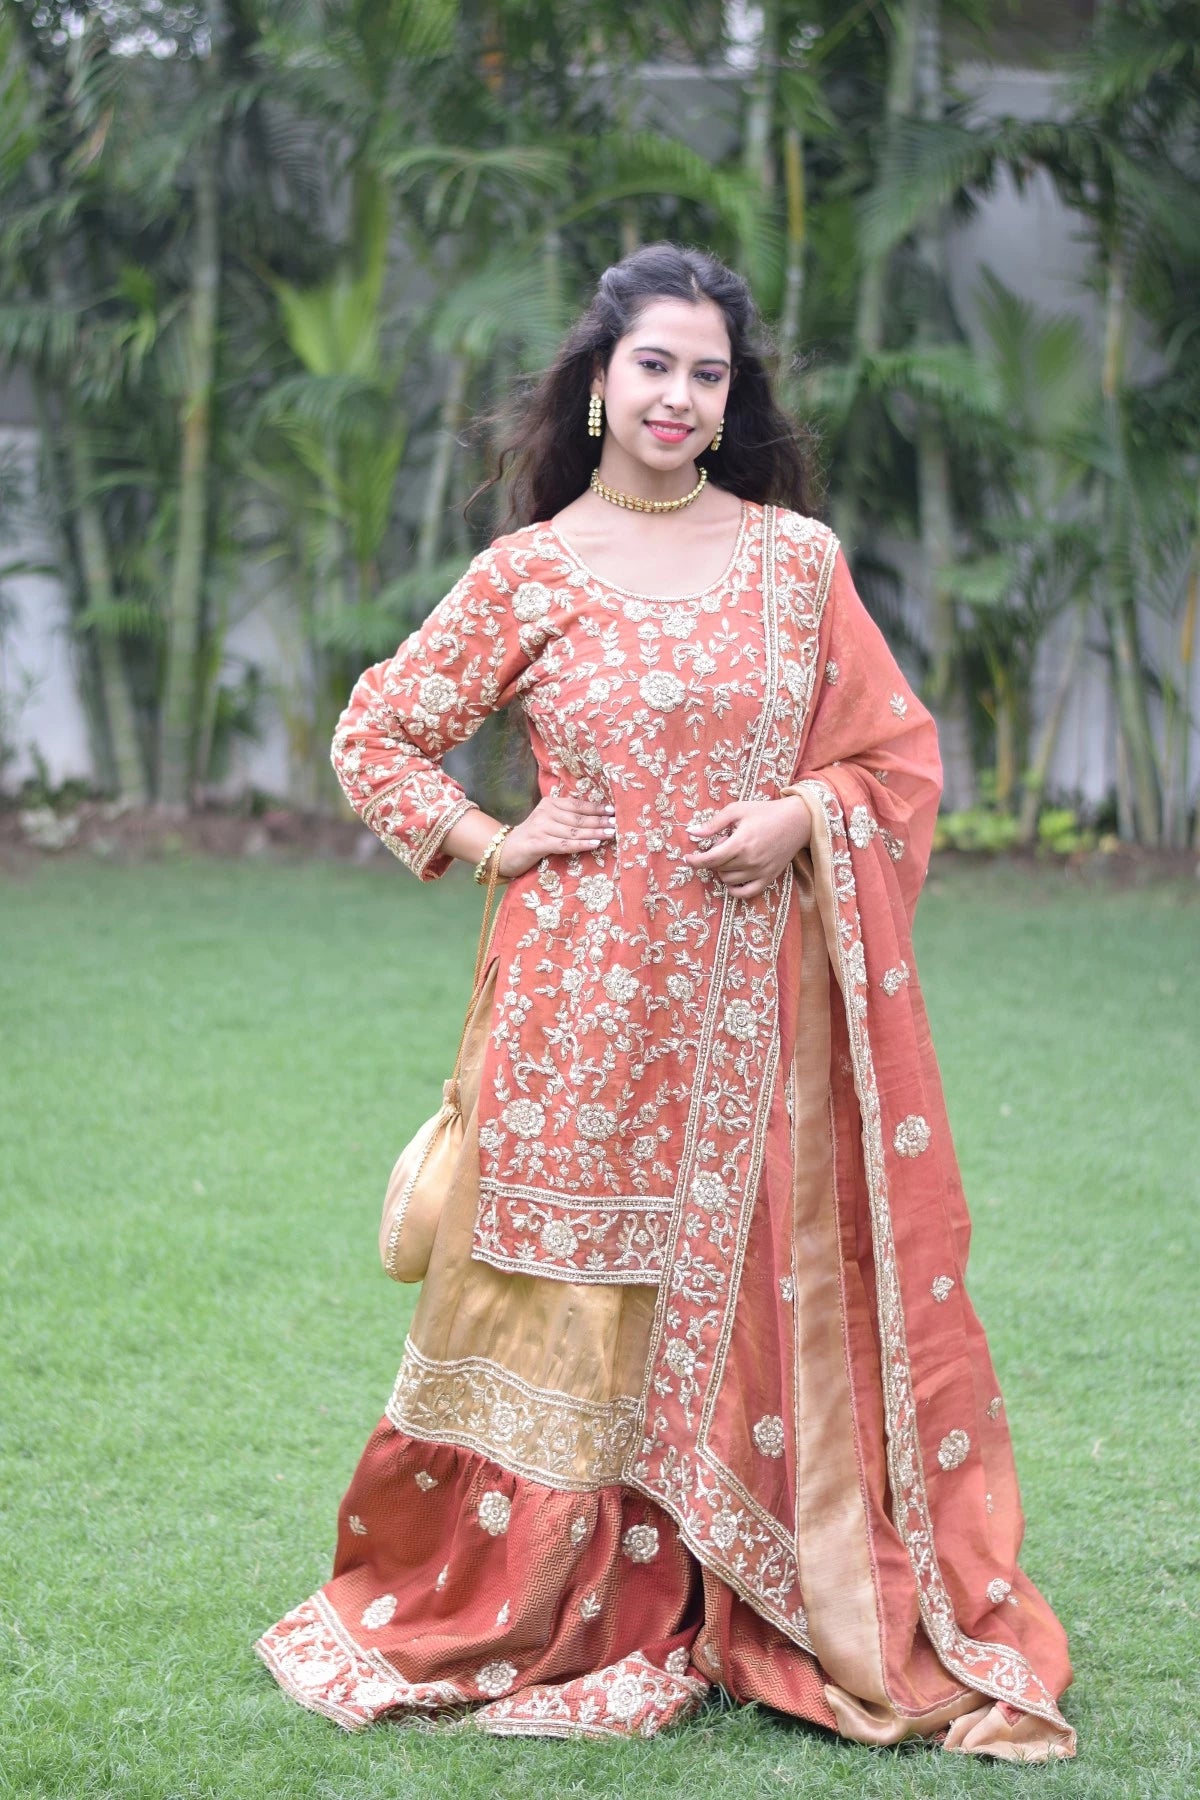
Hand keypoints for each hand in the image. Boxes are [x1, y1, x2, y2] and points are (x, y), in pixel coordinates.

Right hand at [498, 790, 616, 878]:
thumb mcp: (549, 822)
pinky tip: (594, 845)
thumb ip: (567, 818)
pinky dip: (581, 844)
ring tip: (610, 834)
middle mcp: (545, 812)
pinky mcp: (538, 843)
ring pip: (573, 831)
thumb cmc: (534, 837)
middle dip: (599, 821)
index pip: (578, 805)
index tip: (613, 811)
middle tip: (616, 824)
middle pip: (578, 818)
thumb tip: (596, 818)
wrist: (505, 851)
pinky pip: (564, 844)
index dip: (596, 808)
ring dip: (594, 833)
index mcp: (550, 803)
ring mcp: (541, 827)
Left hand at [681, 796, 811, 898]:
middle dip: (714, 856)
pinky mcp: (768, 878)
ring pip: (728, 880)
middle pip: (718, 868)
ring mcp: (760, 872)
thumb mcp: (737, 810)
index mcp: (740, 843)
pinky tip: (733, 877)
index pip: (710, 859)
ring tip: (734, 853)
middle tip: (725, 841)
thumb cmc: (765, 812)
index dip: (695, 861)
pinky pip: (745, 893)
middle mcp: (749, 861)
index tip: (687, 858)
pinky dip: (734, 889)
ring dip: (723, 869)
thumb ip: (713, 824)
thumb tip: (691, 832)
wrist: (797, 821)